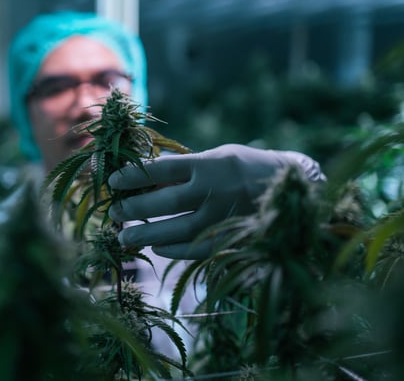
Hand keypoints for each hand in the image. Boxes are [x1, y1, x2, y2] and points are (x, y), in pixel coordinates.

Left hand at [108, 144, 322, 259]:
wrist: (292, 186)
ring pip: (177, 230)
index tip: (113, 181)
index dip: (133, 176)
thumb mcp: (216, 156)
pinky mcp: (231, 238)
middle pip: (165, 202)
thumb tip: (142, 178)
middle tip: (115, 214)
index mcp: (209, 163)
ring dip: (147, 235)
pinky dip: (173, 250)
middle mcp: (215, 190)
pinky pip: (196, 249)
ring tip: (125, 237)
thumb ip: (184, 167)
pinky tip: (157, 248)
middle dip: (135, 208)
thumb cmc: (244, 166)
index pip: (161, 168)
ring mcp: (224, 217)